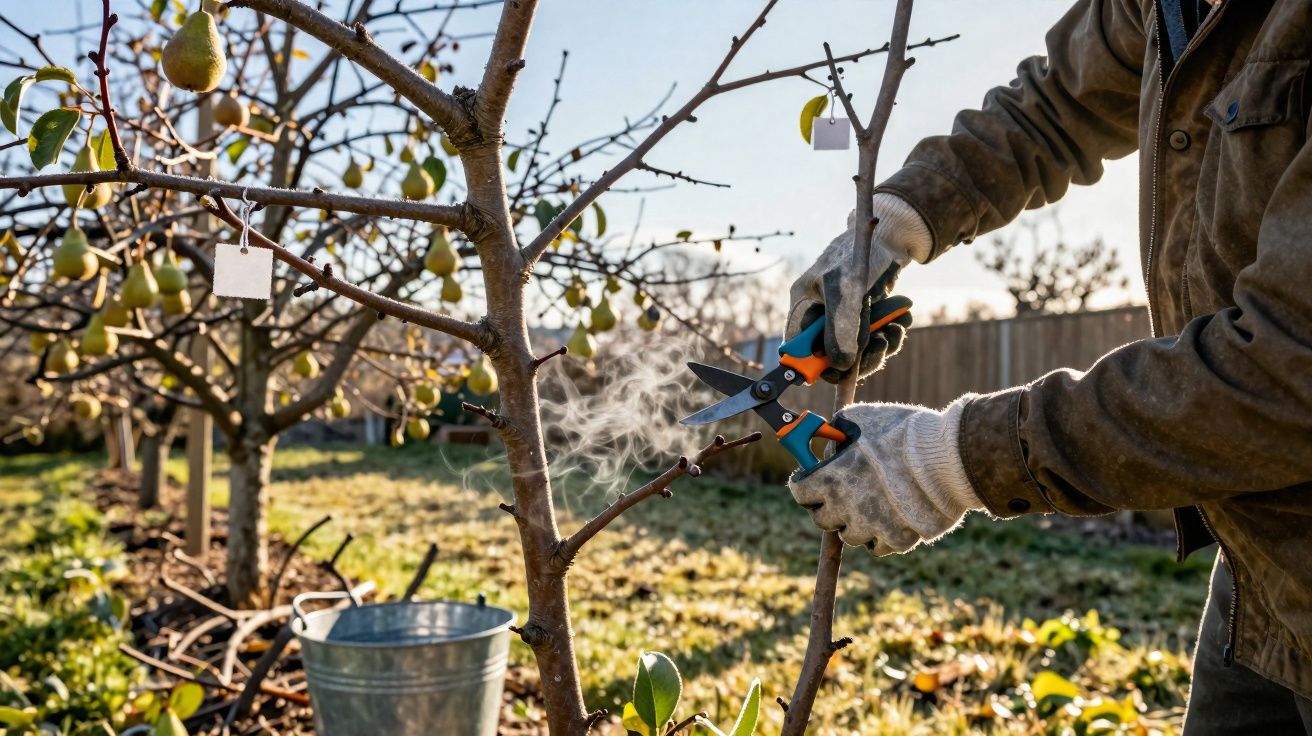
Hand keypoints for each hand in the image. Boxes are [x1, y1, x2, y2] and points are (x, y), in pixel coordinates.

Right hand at [787, 193, 930, 381]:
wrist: (890, 236)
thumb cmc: (860, 254)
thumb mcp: (847, 291)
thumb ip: (841, 328)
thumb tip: (840, 366)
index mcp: (804, 307)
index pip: (798, 351)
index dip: (815, 367)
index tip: (841, 370)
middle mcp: (819, 316)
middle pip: (831, 359)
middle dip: (860, 356)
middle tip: (881, 343)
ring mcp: (841, 319)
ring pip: (857, 354)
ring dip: (881, 344)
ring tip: (896, 326)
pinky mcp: (863, 319)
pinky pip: (873, 341)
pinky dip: (890, 333)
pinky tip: (902, 318)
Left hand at [787, 396, 982, 555]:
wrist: (947, 458)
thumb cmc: (902, 433)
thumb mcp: (861, 418)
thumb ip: (841, 429)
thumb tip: (834, 433)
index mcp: (829, 480)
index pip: (800, 492)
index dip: (806, 484)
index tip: (814, 479)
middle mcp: (844, 509)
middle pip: (822, 519)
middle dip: (829, 506)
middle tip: (844, 492)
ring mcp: (870, 527)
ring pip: (850, 535)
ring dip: (855, 522)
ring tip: (871, 505)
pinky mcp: (896, 540)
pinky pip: (878, 546)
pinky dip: (880, 536)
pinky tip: (890, 519)